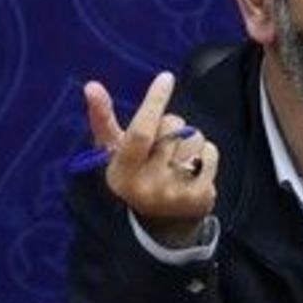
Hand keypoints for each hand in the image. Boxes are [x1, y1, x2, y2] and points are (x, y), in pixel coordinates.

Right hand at [84, 72, 218, 247]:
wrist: (159, 224)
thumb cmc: (134, 175)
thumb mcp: (114, 152)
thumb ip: (103, 119)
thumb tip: (91, 85)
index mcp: (122, 173)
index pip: (142, 132)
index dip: (154, 102)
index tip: (166, 78)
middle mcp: (148, 186)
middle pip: (172, 128)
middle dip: (171, 126)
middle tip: (162, 146)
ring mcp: (175, 194)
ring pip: (194, 138)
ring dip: (189, 140)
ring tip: (177, 160)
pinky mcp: (200, 198)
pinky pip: (211, 154)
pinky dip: (206, 155)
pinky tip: (193, 170)